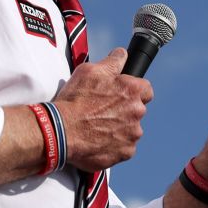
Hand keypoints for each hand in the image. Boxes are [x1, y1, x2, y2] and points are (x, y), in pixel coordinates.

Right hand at [53, 48, 153, 170]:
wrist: (61, 131)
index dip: (133, 89)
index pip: (146, 88)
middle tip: (103, 110)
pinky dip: (114, 144)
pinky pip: (123, 147)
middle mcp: (137, 113)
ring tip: (97, 126)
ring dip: (119, 127)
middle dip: (124, 109)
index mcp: (132, 91)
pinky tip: (98, 139)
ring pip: (131, 129)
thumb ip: (113, 61)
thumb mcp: (91, 70)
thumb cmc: (75, 100)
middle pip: (137, 109)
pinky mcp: (124, 153)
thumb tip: (122, 54)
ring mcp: (132, 135)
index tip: (121, 93)